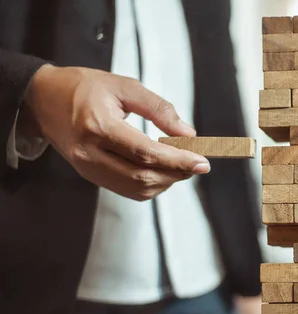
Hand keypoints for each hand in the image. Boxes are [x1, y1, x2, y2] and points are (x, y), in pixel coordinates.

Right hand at [20, 64, 209, 200]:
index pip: (145, 153)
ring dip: (166, 182)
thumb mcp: (123, 86)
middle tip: (198, 165)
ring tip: (183, 167)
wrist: (42, 99)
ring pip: (136, 188)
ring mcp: (88, 168)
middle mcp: (90, 153)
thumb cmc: (82, 88)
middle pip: (142, 176)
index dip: (177, 160)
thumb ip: (158, 108)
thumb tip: (187, 133)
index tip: (202, 162)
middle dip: (176, 173)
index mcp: (97, 126)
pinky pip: (127, 189)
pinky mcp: (90, 175)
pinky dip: (151, 185)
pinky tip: (163, 171)